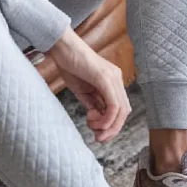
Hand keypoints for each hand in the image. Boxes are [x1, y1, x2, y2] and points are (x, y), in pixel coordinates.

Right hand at [47, 28, 131, 142]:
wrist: (62, 48)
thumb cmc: (69, 65)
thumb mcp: (82, 90)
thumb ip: (92, 103)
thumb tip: (98, 118)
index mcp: (112, 81)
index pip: (120, 109)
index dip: (111, 125)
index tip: (96, 132)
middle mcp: (117, 79)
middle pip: (124, 112)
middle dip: (112, 130)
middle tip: (98, 138)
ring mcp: (113, 78)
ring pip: (121, 111)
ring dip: (108, 126)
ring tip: (93, 130)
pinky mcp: (106, 78)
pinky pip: (113, 105)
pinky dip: (106, 118)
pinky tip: (93, 120)